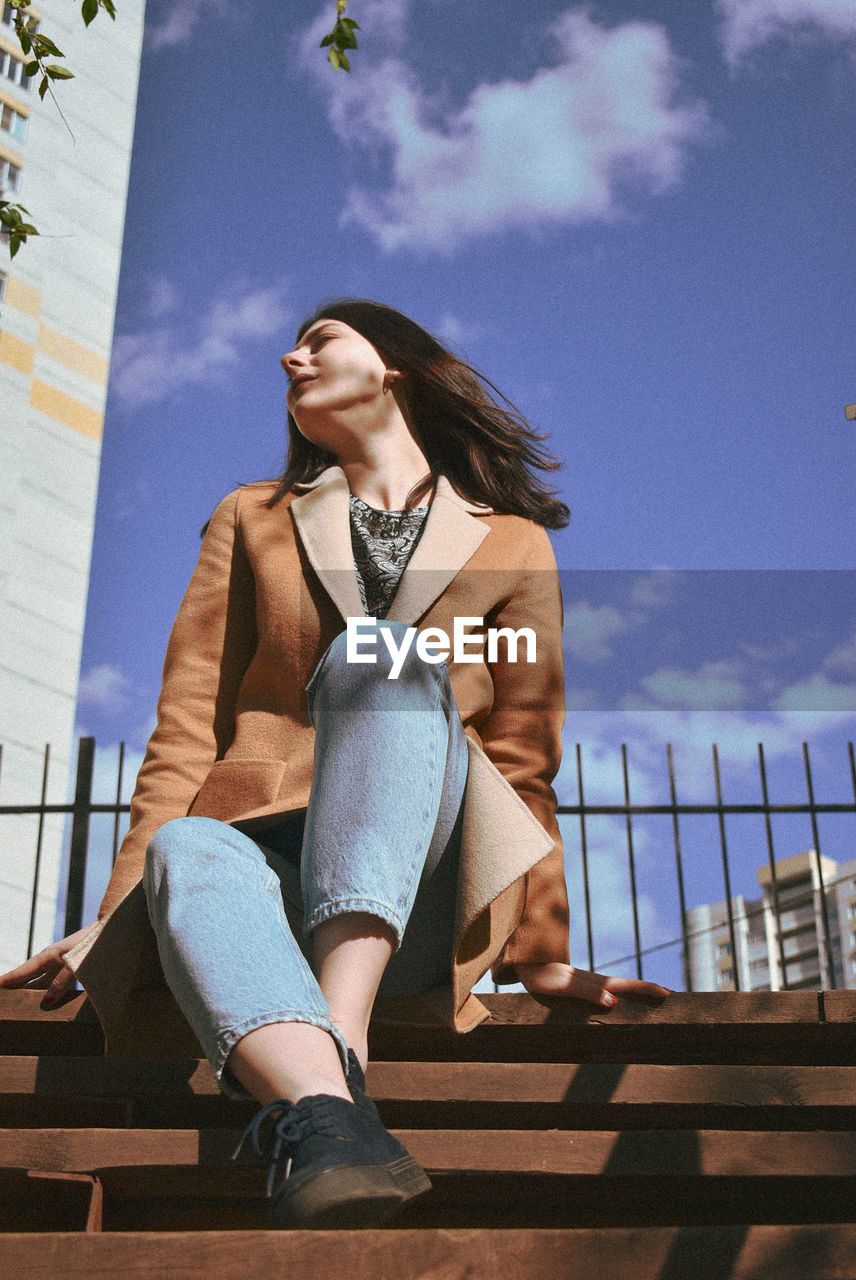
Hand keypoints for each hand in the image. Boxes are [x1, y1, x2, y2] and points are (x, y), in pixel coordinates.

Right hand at [0, 924, 97, 1008]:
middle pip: (28, 976)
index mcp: (48, 956)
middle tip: (3, 997)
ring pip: (41, 979)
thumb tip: (46, 1002)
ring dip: (30, 989)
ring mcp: (61, 962)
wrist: (113, 928)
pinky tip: (48, 998)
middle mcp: (52, 959)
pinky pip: (54, 981)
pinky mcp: (73, 965)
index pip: (22, 972)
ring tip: (19, 1001)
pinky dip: (47, 990)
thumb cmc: (93, 943)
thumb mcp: (76, 963)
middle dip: (15, 986)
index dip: (8, 980)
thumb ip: (61, 982)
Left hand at [516, 962, 670, 1009]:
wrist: (525, 963)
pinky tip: (615, 999)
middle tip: (667, 993)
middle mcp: (594, 980)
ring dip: (633, 991)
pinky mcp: (578, 983)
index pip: (626, 985)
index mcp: (595, 981)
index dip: (646, 989)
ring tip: (648, 996)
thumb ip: (588, 993)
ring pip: (616, 986)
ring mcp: (586, 981)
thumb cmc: (542, 977)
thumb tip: (614, 1003)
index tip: (667, 992)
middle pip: (625, 983)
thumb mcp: (565, 987)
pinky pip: (604, 989)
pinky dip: (617, 993)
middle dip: (646, 988)